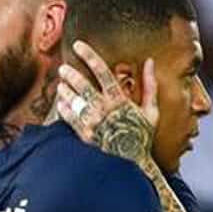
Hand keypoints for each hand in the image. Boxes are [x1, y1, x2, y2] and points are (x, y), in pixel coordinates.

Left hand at [56, 40, 157, 161]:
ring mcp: (93, 123)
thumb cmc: (141, 137)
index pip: (102, 71)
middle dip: (71, 74)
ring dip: (66, 90)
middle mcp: (104, 109)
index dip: (89, 56)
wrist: (131, 166)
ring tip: (61, 84)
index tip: (79, 46)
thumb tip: (150, 62)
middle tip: (64, 68)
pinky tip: (62, 103)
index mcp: (119, 100)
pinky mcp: (84, 136)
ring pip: (74, 100)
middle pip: (83, 85)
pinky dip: (64, 109)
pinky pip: (69, 119)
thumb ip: (150, 85)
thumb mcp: (151, 111)